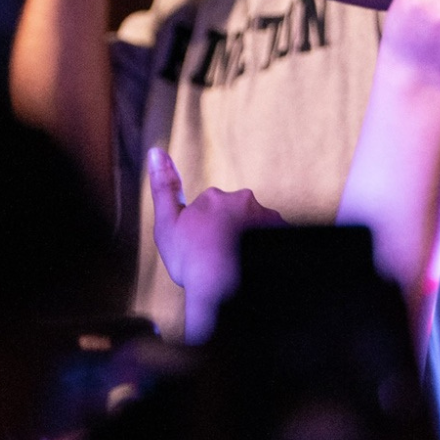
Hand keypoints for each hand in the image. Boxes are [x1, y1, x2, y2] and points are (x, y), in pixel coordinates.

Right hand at [147, 147, 284, 341]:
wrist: (221, 288)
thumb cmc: (190, 259)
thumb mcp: (166, 223)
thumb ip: (163, 186)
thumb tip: (155, 151)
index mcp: (214, 197)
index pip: (210, 209)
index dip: (202, 231)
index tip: (200, 247)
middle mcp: (244, 201)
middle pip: (235, 217)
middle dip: (228, 233)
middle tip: (218, 257)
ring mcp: (266, 218)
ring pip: (255, 229)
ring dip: (247, 243)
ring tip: (235, 265)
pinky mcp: (283, 234)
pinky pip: (272, 240)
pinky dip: (263, 250)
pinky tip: (250, 265)